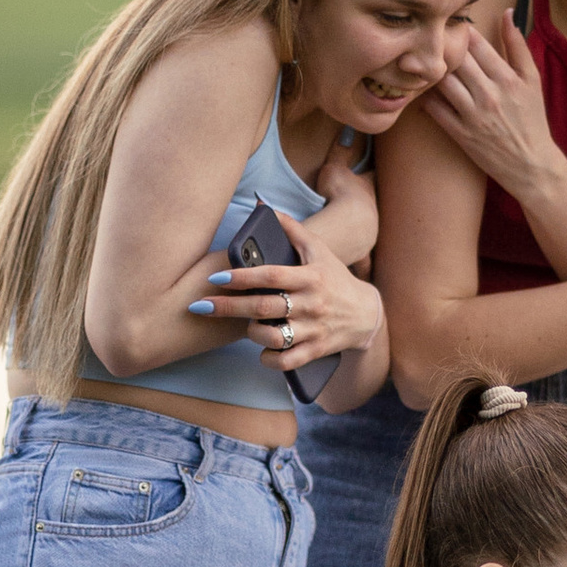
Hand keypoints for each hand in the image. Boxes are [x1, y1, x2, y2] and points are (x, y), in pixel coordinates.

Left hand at [191, 211, 382, 366]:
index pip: (271, 275)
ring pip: (273, 336)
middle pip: (263, 307)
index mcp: (309, 277)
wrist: (366, 314)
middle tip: (200, 306)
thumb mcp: (318, 249)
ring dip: (251, 332)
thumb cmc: (334, 277)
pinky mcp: (315, 350)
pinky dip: (269, 358)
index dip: (242, 276)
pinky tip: (262, 350)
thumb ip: (291, 228)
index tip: (216, 277)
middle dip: (228, 307)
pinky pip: (287, 361)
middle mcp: (311, 304)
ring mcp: (313, 329)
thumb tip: (263, 205)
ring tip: (245, 326)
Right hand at [305, 133, 379, 266]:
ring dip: (370, 237)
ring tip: (369, 241)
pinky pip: (363, 262)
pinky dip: (363, 268)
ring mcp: (369, 235)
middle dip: (378, 210)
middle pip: (380, 209)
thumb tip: (347, 129)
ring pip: (373, 236)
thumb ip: (339, 150)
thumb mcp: (335, 168)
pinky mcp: (360, 253)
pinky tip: (366, 278)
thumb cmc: (339, 193)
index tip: (390, 169)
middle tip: (383, 211)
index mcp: (368, 191)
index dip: (379, 174)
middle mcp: (374, 214)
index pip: (378, 178)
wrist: (344, 223)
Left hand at [419, 21, 566, 205]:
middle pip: (457, 60)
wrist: (532, 165)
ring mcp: (473, 115)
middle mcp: (490, 95)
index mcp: (508, 79)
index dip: (460, 31)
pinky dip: (426, 97)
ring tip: (424, 61)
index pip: (477, 45)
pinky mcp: (461, 134)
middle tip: (431, 38)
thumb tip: (506, 12)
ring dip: (432, 70)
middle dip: (443, 47)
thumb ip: (518, 46)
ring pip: (443, 82)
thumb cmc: (532, 119)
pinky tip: (424, 89)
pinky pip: (435, 110)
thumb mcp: (533, 80)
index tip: (451, 24)